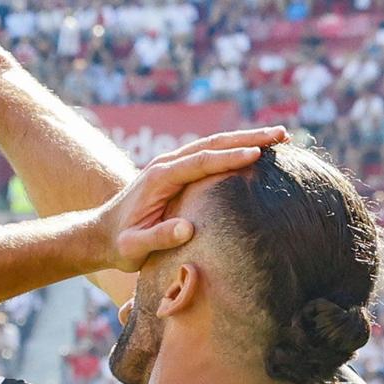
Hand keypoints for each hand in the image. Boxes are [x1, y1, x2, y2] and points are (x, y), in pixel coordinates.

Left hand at [94, 128, 288, 271]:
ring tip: (280, 137)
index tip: (257, 154)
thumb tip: (188, 228)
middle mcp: (165, 164)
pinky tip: (257, 150)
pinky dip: (234, 148)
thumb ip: (157, 238)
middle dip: (248, 138)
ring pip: (213, 144)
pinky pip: (209, 154)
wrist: (100, 235)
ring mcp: (171, 165)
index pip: (199, 162)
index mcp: (159, 178)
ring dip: (246, 138)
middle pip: (212, 144)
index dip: (228, 158)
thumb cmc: (119, 245)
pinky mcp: (176, 170)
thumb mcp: (133, 247)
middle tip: (282, 135)